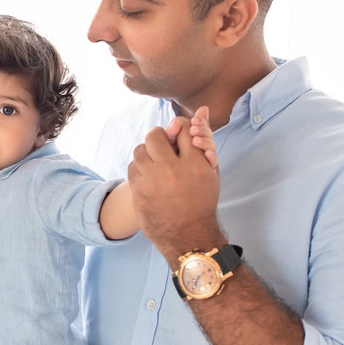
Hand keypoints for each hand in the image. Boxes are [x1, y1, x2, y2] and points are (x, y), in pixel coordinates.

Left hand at [129, 106, 223, 260]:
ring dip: (147, 153)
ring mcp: (152, 182)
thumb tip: (201, 109)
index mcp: (195, 164)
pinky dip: (140, 169)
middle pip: (155, 135)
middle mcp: (172, 171)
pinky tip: (149, 177)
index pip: (182, 128)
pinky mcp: (138, 192)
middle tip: (162, 146)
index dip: (179, 128)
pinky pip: (132, 167)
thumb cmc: (201, 200)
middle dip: (158, 138)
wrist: (188, 235)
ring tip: (156, 164)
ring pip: (140, 151)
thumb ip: (204, 140)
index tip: (177, 134)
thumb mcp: (211, 172)